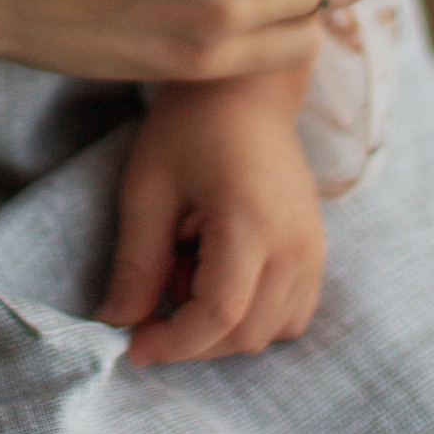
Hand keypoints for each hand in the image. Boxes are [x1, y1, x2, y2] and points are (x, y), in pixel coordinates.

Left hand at [102, 72, 325, 365]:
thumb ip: (135, 262)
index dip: (174, 343)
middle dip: (193, 337)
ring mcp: (314, 249)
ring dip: (222, 326)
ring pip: (272, 332)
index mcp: (252, 223)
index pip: (219, 316)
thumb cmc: (190, 126)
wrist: (245, 89)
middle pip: (246, 335)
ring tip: (188, 269)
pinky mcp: (317, 250)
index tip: (133, 344)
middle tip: (155, 292)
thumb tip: (117, 323)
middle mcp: (296, 245)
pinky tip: (217, 272)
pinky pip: (291, 313)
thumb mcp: (147, 188)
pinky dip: (251, 314)